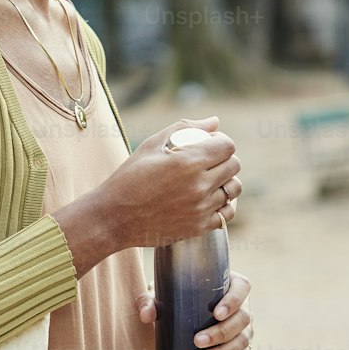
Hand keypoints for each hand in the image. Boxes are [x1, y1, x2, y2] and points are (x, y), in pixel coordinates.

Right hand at [100, 115, 241, 249]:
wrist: (114, 217)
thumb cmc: (129, 178)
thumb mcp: (151, 145)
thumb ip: (185, 127)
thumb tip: (215, 122)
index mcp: (188, 161)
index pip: (227, 146)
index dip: (221, 142)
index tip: (211, 144)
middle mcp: (199, 185)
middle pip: (234, 166)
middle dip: (225, 160)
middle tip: (211, 162)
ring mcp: (201, 208)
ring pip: (233, 190)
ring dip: (227, 182)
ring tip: (212, 181)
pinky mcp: (199, 227)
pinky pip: (226, 215)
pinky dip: (222, 206)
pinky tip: (210, 201)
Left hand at [135, 270, 252, 349]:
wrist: (180, 315)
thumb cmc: (174, 299)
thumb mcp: (160, 296)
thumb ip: (149, 301)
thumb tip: (146, 315)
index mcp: (229, 285)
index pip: (242, 288)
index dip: (234, 301)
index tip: (216, 313)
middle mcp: (242, 306)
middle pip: (243, 319)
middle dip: (222, 333)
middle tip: (198, 341)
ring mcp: (243, 328)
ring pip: (242, 341)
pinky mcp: (241, 347)